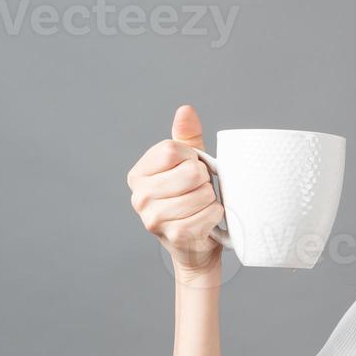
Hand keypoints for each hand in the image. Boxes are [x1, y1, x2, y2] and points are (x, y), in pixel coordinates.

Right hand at [125, 104, 224, 278]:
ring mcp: (153, 218)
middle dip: (204, 180)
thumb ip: (186, 138)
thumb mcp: (188, 165)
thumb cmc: (192, 198)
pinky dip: (216, 215)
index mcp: (139, 174)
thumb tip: (185, 110)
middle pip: (190, 172)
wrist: (195, 245)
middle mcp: (139, 196)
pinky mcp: (173, 235)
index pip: (172, 150)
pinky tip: (208, 219)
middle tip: (200, 190)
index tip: (192, 168)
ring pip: (202, 194)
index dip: (192, 157)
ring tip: (203, 205)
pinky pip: (208, 214)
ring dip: (211, 199)